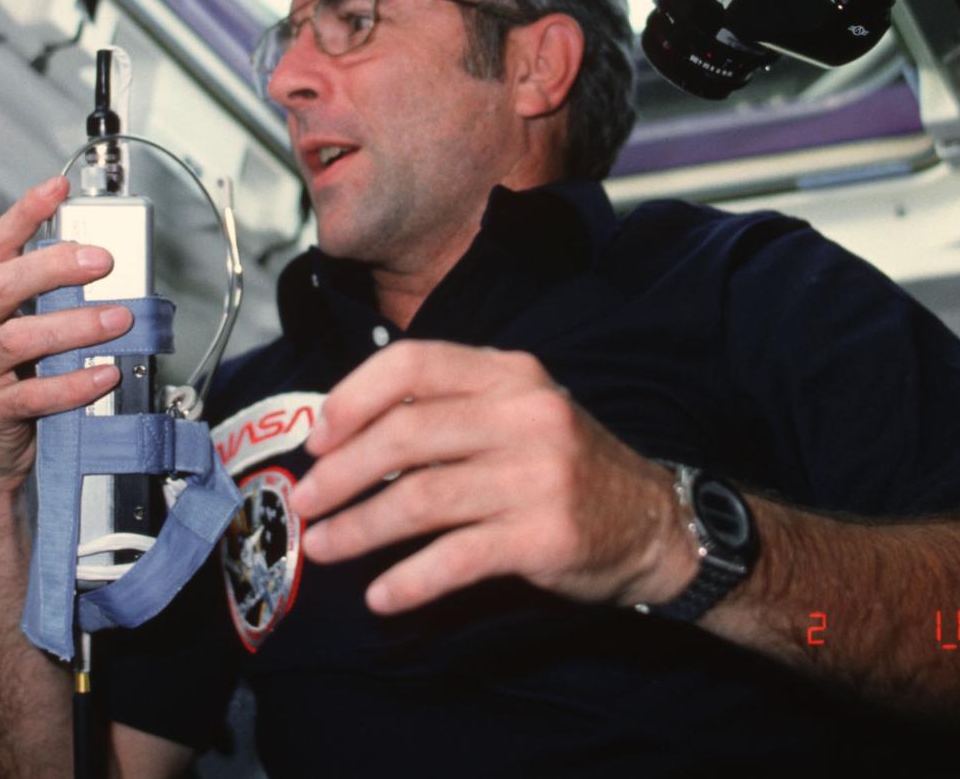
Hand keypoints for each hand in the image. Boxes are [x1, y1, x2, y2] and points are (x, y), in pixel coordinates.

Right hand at [0, 176, 132, 500]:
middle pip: (1, 285)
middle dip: (53, 266)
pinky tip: (104, 374)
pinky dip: (74, 382)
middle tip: (102, 261)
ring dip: (75, 325)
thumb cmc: (5, 389)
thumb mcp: (17, 340)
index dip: (24, 215)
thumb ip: (46, 307)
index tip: (56, 188)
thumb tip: (104, 276)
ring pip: (19, 338)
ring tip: (118, 321)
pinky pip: (34, 394)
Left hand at [288, 341, 693, 614]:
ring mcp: (537, 475)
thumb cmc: (562, 466)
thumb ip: (446, 411)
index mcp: (509, 373)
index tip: (317, 439)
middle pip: (406, 435)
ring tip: (323, 547)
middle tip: (305, 502)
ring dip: (360, 528)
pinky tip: (380, 596)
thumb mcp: (516, 412)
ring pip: (421, 498)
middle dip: (342, 473)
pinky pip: (456, 558)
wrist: (654, 523)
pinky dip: (409, 580)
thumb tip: (344, 433)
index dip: (353, 398)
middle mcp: (524, 415)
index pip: (413, 364)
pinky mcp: (544, 535)